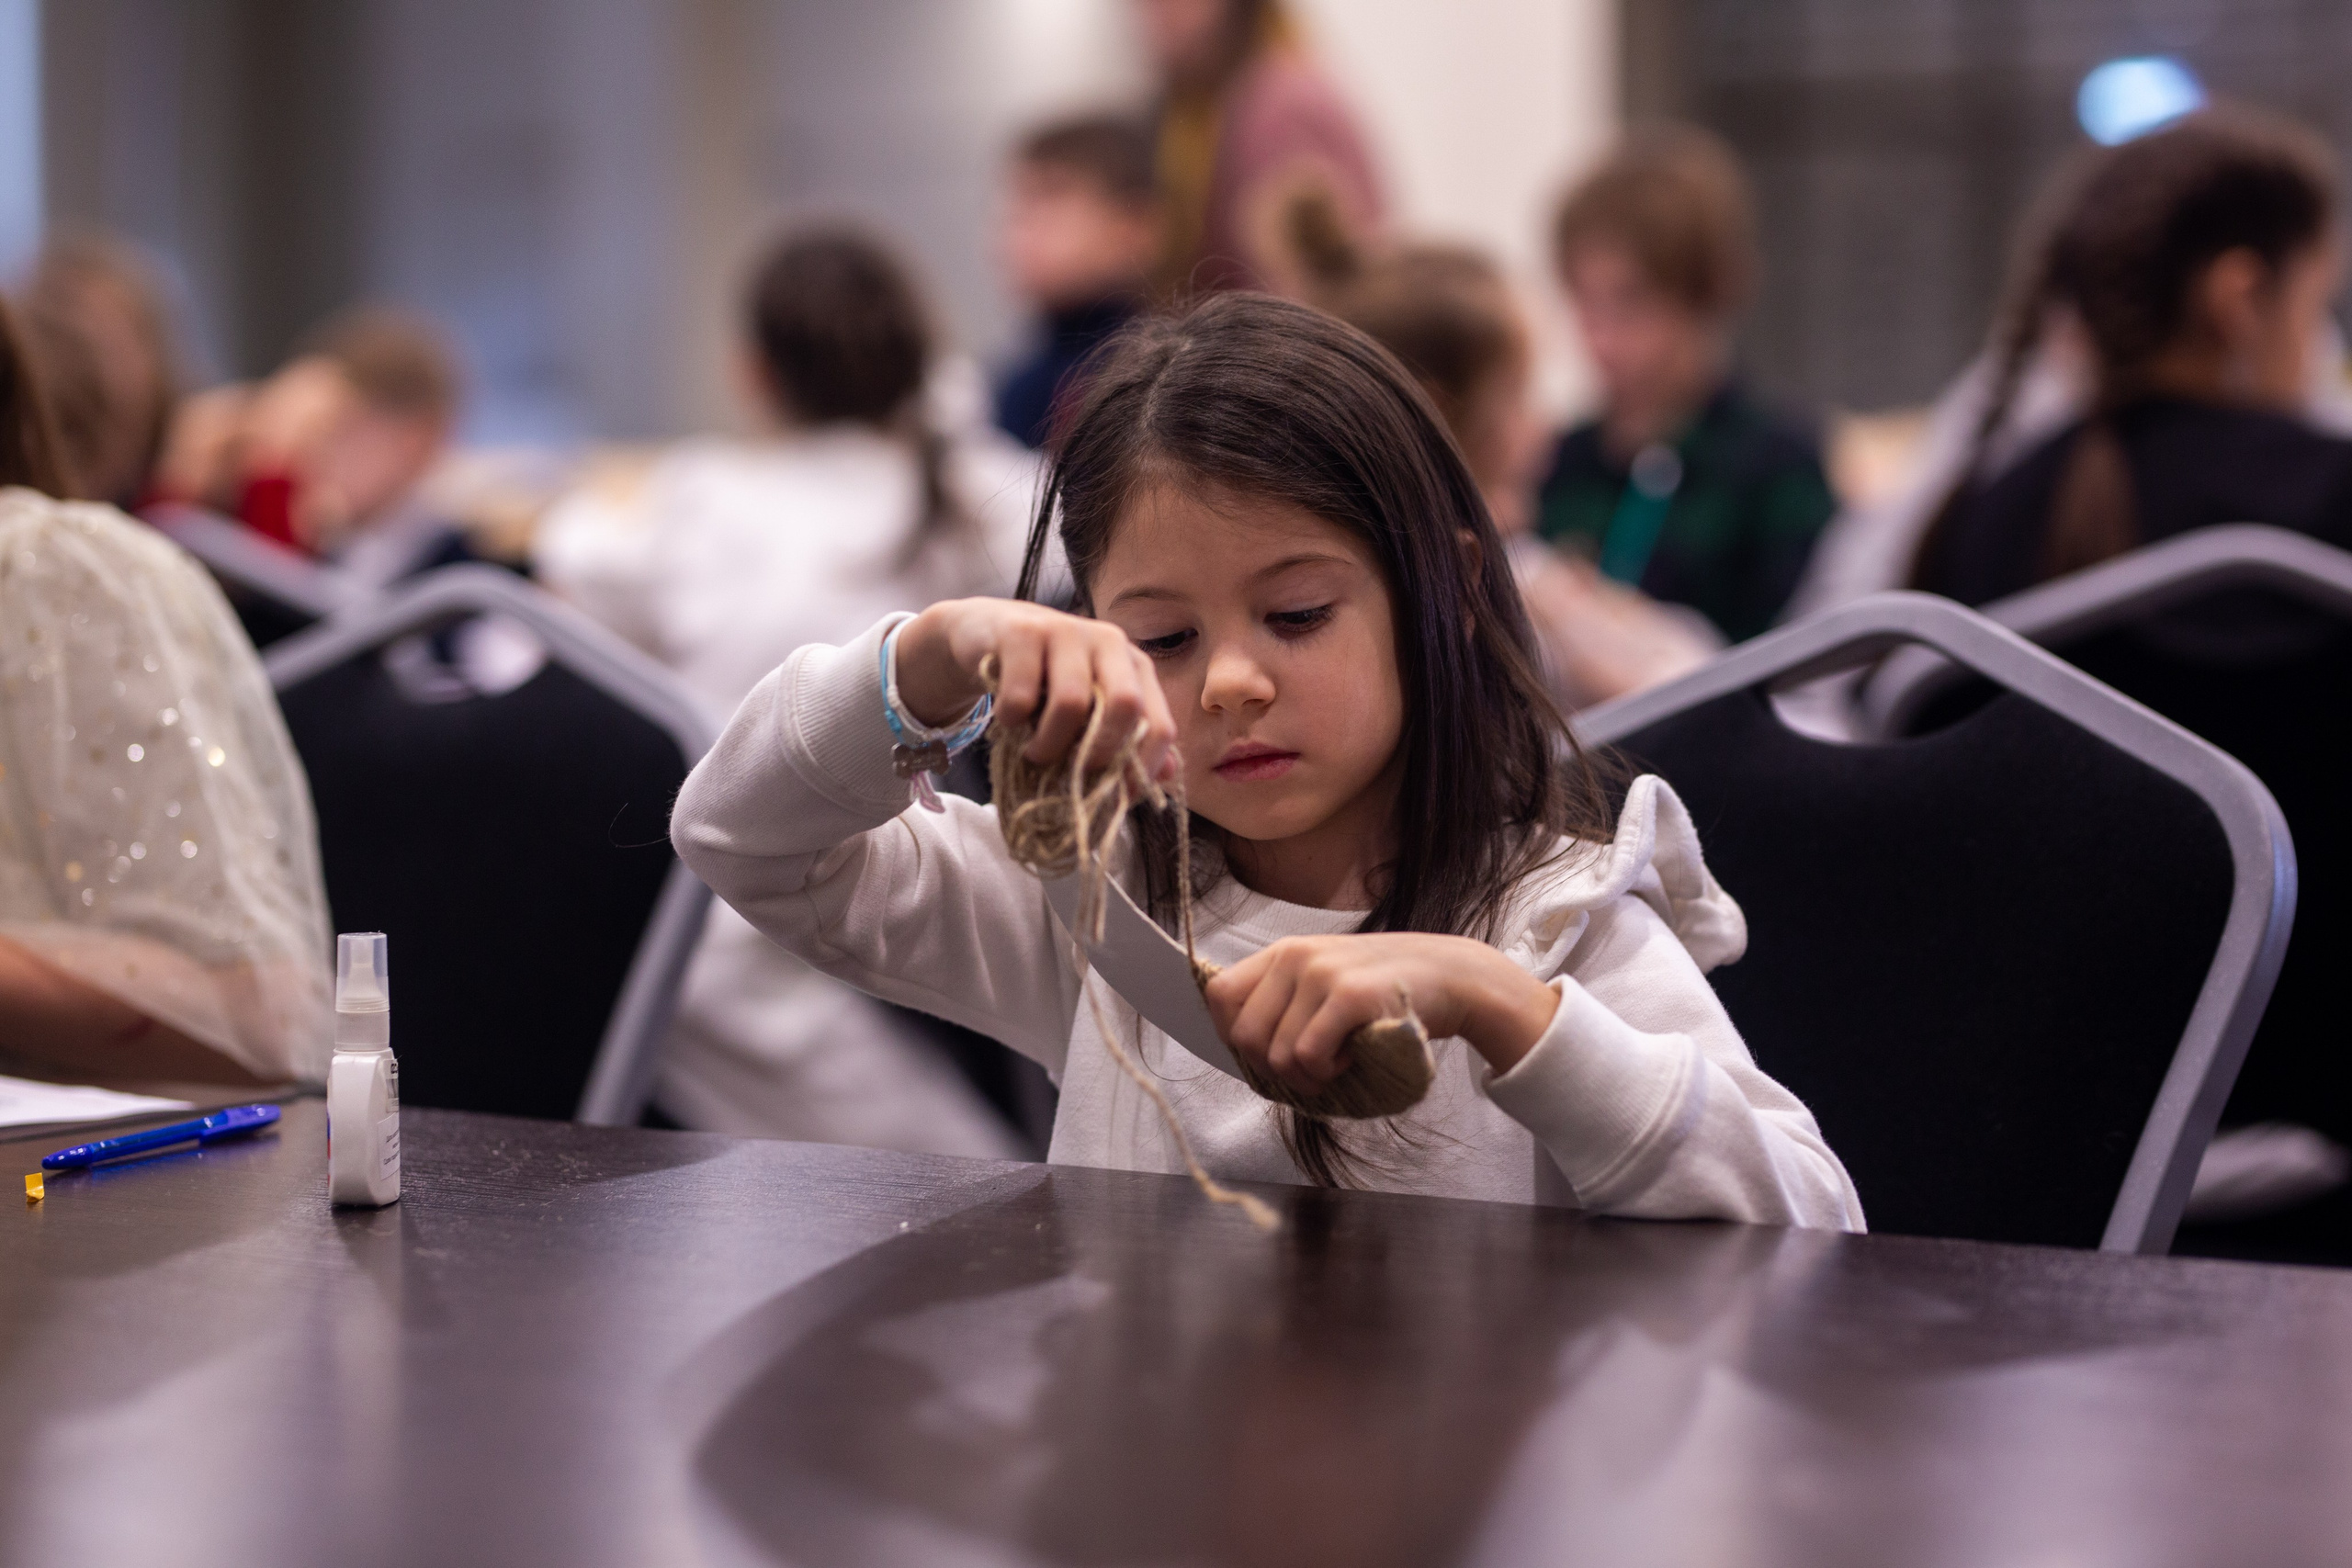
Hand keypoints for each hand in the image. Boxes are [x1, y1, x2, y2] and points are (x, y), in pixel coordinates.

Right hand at [896, 598, 1178, 776]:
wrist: (990, 631)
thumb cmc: (1048, 677)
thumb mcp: (1092, 705)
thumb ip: (1129, 737)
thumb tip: (1168, 776)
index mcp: (1134, 664)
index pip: (1159, 724)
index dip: (1143, 768)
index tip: (1117, 797)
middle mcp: (1108, 642)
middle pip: (1125, 705)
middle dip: (1099, 752)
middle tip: (1073, 775)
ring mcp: (1065, 630)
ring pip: (1070, 703)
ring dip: (1049, 744)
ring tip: (1034, 754)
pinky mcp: (1021, 631)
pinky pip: (1020, 694)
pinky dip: (1012, 720)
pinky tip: (1007, 721)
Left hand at [1203, 932, 1560, 1092]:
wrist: (1452, 975)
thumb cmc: (1385, 989)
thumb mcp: (1325, 980)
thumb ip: (1284, 1001)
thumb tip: (1240, 1044)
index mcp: (1283, 952)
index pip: (1218, 995)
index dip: (1230, 1033)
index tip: (1265, 1053)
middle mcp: (1295, 956)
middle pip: (1243, 1035)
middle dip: (1271, 1067)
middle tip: (1310, 1067)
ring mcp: (1322, 973)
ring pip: (1276, 1054)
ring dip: (1307, 1073)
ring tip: (1339, 1057)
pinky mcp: (1350, 995)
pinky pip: (1309, 1056)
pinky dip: (1328, 1072)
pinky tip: (1352, 1057)